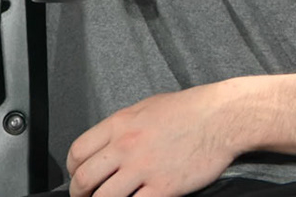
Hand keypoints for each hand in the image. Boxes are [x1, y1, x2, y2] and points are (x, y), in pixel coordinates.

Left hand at [67, 83, 243, 196]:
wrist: (222, 117)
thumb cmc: (188, 109)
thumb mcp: (147, 107)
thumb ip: (122, 127)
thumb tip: (106, 146)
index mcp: (119, 124)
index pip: (77, 152)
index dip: (72, 170)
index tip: (78, 178)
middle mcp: (126, 147)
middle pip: (84, 180)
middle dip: (80, 195)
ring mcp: (144, 169)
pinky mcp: (164, 188)